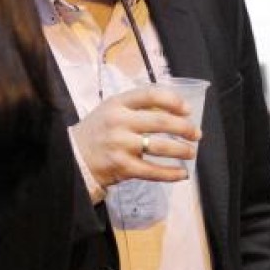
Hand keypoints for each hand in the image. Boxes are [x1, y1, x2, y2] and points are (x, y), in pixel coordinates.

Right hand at [70, 85, 201, 187]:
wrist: (72, 156)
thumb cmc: (99, 130)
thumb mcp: (112, 109)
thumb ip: (138, 107)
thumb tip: (176, 110)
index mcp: (118, 104)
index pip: (151, 95)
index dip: (174, 101)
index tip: (188, 110)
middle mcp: (119, 122)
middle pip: (161, 121)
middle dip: (185, 128)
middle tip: (197, 134)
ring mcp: (120, 145)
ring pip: (160, 147)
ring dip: (182, 150)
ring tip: (191, 152)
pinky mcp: (122, 167)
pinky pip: (152, 171)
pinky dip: (171, 174)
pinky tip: (182, 173)